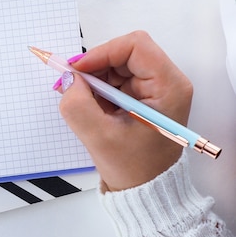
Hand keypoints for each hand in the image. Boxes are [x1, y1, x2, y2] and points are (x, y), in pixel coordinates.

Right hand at [57, 31, 192, 190]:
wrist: (144, 190)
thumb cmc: (133, 168)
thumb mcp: (99, 138)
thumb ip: (78, 105)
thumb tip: (68, 79)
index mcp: (169, 88)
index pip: (135, 46)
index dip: (102, 52)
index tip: (77, 70)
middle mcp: (166, 83)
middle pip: (124, 53)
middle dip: (95, 68)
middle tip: (73, 86)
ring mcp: (154, 89)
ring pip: (116, 65)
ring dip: (95, 80)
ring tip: (86, 106)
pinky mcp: (142, 96)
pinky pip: (115, 79)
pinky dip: (98, 89)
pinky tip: (94, 110)